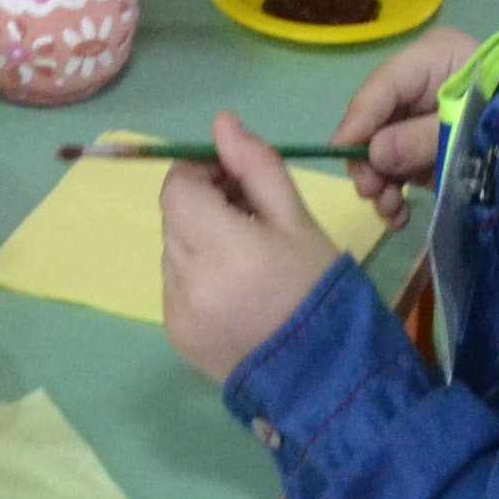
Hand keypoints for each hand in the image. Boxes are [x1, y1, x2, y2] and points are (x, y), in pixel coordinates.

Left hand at [160, 114, 349, 384]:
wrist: (326, 375)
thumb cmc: (318, 288)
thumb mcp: (297, 218)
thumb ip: (256, 165)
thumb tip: (221, 123)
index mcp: (223, 249)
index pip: (178, 188)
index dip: (201, 172)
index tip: (234, 178)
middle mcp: (188, 282)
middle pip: (173, 217)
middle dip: (203, 203)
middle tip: (247, 213)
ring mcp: (177, 313)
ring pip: (173, 250)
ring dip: (199, 238)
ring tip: (245, 256)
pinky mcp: (176, 335)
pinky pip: (175, 285)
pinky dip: (196, 274)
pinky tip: (234, 288)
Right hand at [332, 28, 476, 220]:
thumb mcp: (465, 125)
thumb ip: (421, 139)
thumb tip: (376, 153)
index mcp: (433, 59)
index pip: (383, 85)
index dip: (359, 119)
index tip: (341, 151)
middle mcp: (422, 83)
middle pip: (377, 119)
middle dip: (370, 159)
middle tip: (371, 192)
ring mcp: (423, 117)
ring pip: (382, 148)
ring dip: (380, 182)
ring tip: (390, 211)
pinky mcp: (428, 145)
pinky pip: (398, 167)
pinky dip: (394, 191)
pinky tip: (399, 215)